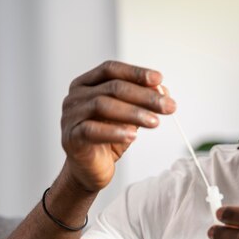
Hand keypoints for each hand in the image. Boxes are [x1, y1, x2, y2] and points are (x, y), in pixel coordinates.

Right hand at [60, 61, 175, 191]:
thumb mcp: (128, 117)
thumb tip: (162, 90)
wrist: (90, 169)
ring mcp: (70, 116)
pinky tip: (132, 136)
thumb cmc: (107, 139)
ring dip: (134, 113)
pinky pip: (92, 130)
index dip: (135, 72)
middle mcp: (76, 96)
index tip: (159, 79)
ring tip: (155, 122)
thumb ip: (141, 101)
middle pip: (113, 87)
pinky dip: (115, 131)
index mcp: (87, 84)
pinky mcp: (71, 137)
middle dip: (145, 96)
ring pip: (103, 105)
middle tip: (168, 106)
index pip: (111, 70)